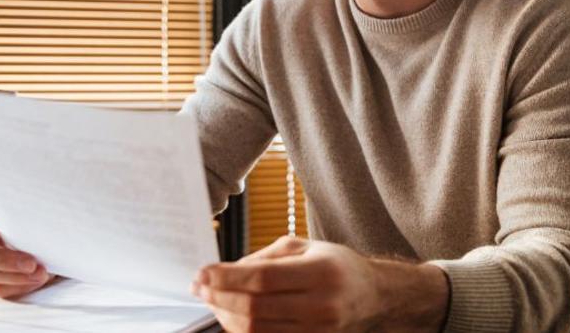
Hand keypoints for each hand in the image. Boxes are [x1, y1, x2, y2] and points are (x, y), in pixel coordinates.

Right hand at [0, 200, 51, 298]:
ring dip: (15, 277)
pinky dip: (19, 286)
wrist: (38, 231)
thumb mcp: (24, 207)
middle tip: (31, 263)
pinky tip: (36, 280)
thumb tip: (29, 224)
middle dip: (6, 261)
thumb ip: (19, 213)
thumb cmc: (27, 212)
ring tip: (40, 273)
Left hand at [191, 236, 447, 332]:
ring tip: (212, 299)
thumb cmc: (334, 265)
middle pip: (255, 309)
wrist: (371, 296)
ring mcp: (317, 331)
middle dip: (219, 297)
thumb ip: (264, 257)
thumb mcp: (303, 246)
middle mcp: (321, 305)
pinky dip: (242, 331)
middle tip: (199, 286)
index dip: (226, 277)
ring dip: (225, 316)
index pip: (262, 278)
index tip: (203, 272)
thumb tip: (225, 272)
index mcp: (321, 272)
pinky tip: (230, 316)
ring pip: (256, 331)